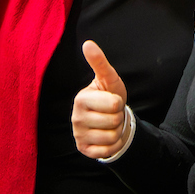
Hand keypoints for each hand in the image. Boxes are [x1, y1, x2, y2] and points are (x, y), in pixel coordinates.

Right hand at [72, 41, 129, 158]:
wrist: (107, 118)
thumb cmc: (108, 96)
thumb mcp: (108, 79)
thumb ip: (99, 62)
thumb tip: (88, 43)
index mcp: (81, 99)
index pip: (114, 104)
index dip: (118, 102)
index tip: (111, 100)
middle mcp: (75, 118)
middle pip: (114, 121)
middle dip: (118, 116)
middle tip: (111, 113)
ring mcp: (78, 135)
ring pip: (113, 137)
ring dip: (117, 130)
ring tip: (109, 123)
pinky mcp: (84, 150)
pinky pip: (108, 150)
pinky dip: (113, 145)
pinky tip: (106, 136)